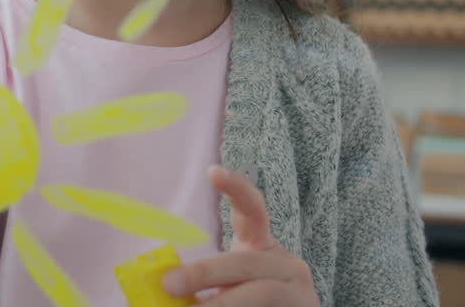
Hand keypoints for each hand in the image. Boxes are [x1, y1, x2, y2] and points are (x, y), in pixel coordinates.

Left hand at [162, 166, 317, 305]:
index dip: (236, 188)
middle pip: (246, 263)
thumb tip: (162, 282)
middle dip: (205, 274)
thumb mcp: (228, 283)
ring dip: (221, 304)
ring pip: (260, 295)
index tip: (213, 171)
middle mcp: (288, 265)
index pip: (253, 210)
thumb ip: (202, 279)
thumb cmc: (248, 301)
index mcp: (263, 247)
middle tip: (169, 285)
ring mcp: (302, 294)